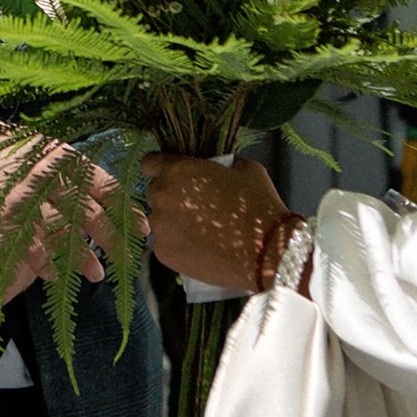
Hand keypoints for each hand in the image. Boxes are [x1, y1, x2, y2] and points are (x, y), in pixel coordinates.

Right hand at [0, 115, 137, 263]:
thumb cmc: (7, 149)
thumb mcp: (45, 151)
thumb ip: (69, 171)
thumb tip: (98, 194)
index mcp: (66, 158)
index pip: (107, 186)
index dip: (127, 211)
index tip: (143, 229)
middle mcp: (52, 177)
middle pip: (91, 213)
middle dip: (113, 239)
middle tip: (128, 259)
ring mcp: (29, 196)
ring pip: (64, 232)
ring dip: (82, 257)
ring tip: (97, 274)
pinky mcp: (5, 213)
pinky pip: (30, 243)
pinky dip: (44, 262)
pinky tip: (54, 274)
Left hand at [142, 151, 288, 290]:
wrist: (266, 251)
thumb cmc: (258, 204)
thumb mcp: (244, 169)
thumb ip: (220, 163)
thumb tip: (216, 166)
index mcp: (176, 170)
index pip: (150, 163)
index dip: (162, 168)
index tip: (174, 176)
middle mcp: (161, 196)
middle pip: (154, 192)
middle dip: (170, 196)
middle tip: (195, 206)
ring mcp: (160, 227)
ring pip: (158, 219)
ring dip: (172, 221)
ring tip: (201, 230)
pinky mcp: (164, 253)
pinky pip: (165, 243)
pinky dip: (178, 243)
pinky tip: (200, 246)